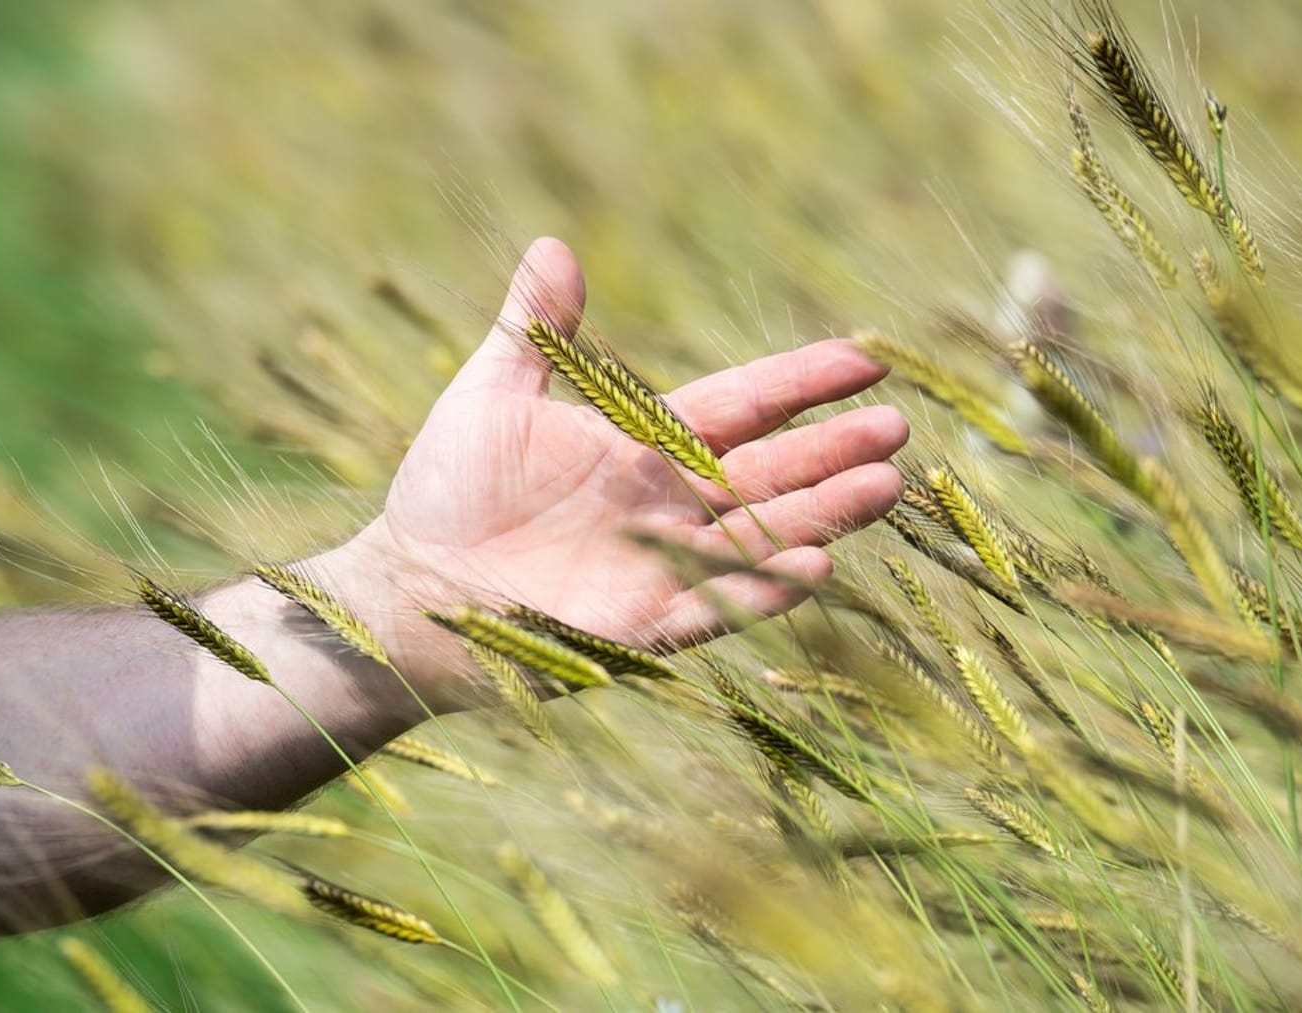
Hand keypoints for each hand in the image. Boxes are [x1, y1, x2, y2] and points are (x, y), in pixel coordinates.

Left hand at [319, 238, 906, 699]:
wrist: (404, 585)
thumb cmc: (447, 489)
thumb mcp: (492, 394)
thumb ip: (533, 327)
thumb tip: (553, 244)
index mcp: (644, 448)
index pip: (742, 409)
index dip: (802, 385)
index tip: (867, 360)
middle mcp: (668, 507)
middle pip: (771, 475)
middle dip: (833, 453)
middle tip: (898, 430)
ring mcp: (661, 567)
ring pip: (761, 539)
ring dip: (822, 516)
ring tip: (885, 488)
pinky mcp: (640, 627)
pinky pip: (713, 605)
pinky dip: (762, 589)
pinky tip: (814, 566)